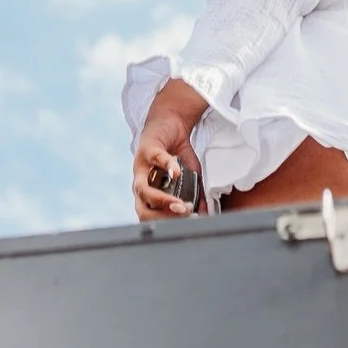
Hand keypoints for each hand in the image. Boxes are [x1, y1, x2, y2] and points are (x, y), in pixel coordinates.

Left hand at [133, 79, 207, 220]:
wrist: (171, 123)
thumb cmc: (178, 153)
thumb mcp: (191, 177)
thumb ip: (197, 195)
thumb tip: (206, 215)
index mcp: (149, 194)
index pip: (151, 218)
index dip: (168, 224)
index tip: (188, 223)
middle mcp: (141, 184)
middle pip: (142, 210)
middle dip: (162, 217)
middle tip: (182, 216)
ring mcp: (141, 167)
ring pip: (142, 190)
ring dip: (162, 200)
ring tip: (181, 204)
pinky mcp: (147, 149)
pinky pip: (156, 160)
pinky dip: (167, 167)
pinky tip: (177, 173)